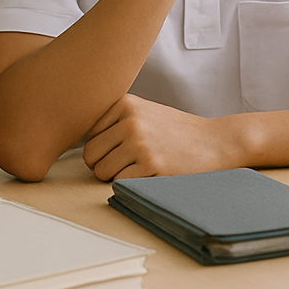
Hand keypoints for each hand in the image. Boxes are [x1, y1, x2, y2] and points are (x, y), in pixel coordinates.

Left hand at [82, 94, 238, 180]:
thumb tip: (72, 138)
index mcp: (125, 104)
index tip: (122, 148)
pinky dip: (130, 185)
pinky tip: (150, 175)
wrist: (216, 141)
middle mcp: (130, 120)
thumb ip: (114, 120)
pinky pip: (120, 184)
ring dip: (115, 177)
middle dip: (103, 165)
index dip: (103, 147)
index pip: (88, 135)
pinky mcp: (151, 166)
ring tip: (139, 169)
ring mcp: (140, 143)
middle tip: (127, 164)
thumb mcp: (145, 111)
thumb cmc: (177, 131)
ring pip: (101, 172)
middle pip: (89, 155)